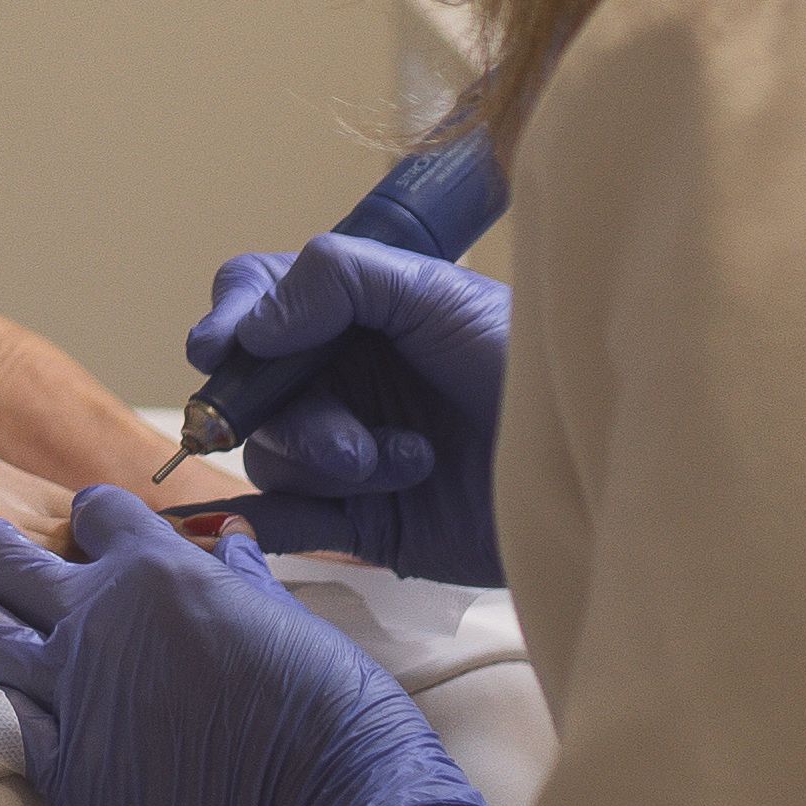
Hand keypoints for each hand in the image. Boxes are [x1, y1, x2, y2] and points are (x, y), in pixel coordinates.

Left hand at [0, 482, 513, 805]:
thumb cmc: (337, 719)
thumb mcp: (292, 620)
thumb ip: (244, 585)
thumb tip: (233, 553)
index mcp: (162, 572)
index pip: (99, 514)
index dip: (89, 513)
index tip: (77, 516)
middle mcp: (104, 619)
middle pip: (8, 559)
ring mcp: (76, 693)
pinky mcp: (70, 767)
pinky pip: (3, 721)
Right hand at [183, 229, 507, 578]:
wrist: (585, 471)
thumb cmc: (525, 369)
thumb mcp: (441, 296)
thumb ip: (339, 279)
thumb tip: (252, 326)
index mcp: (355, 316)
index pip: (259, 298)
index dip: (230, 318)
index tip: (220, 349)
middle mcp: (341, 379)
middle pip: (254, 387)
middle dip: (292, 413)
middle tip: (345, 444)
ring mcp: (346, 452)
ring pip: (272, 454)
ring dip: (328, 462)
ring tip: (405, 465)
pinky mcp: (358, 523)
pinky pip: (282, 521)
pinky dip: (260, 523)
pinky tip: (266, 526)